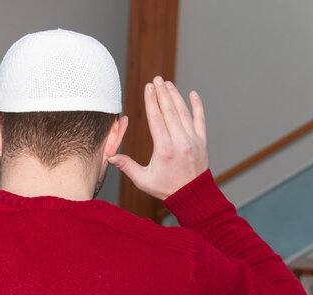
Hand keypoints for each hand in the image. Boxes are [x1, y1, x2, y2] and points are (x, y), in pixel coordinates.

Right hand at [109, 76, 208, 199]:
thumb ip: (127, 166)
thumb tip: (110, 156)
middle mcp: (180, 142)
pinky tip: (193, 93)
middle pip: (170, 112)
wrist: (193, 197)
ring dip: (175, 96)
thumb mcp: (143, 180)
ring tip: (167, 83)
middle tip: (156, 79)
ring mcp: (193, 140)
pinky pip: (200, 119)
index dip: (152, 102)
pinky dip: (197, 106)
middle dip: (162, 93)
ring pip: (184, 113)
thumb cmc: (166, 189)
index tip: (148, 88)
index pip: (157, 120)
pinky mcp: (202, 142)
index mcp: (165, 150)